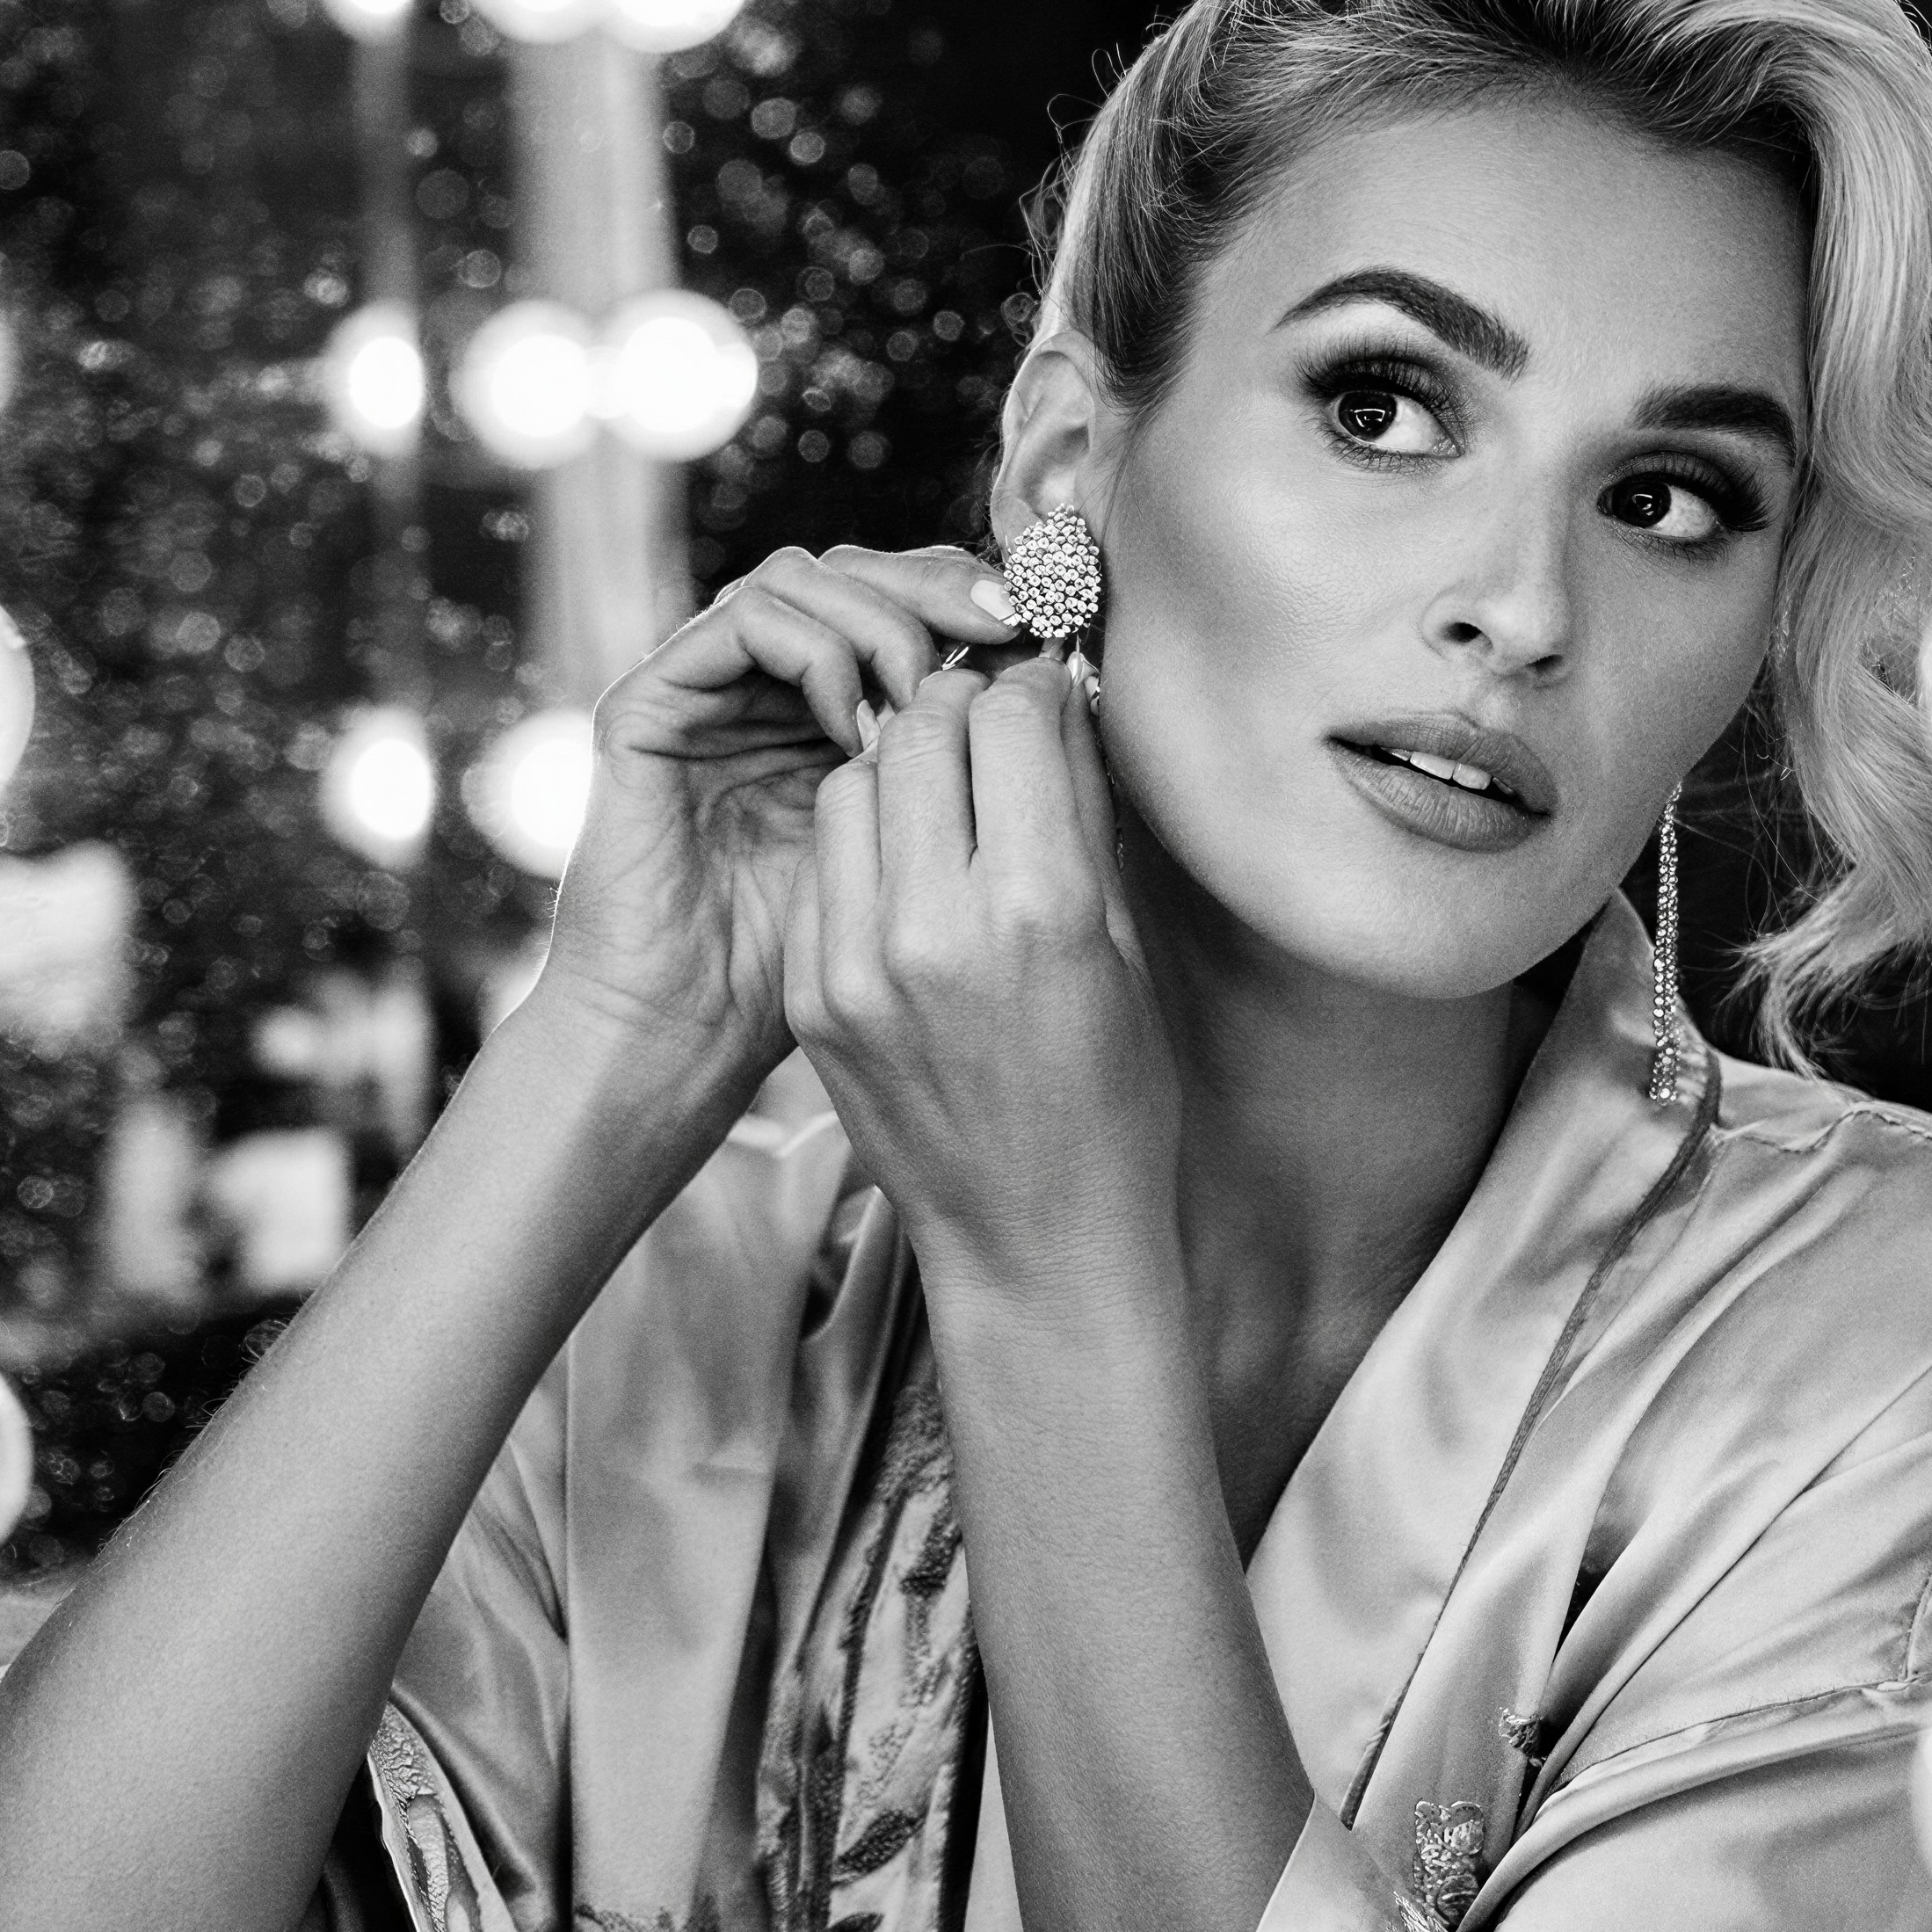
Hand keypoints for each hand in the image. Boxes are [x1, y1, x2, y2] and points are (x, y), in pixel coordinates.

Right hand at [536, 544, 1021, 1096]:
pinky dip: (813, 649)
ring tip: (926, 695)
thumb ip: (982, 785)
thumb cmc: (820, 987)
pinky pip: (741, 621)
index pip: (907, 598)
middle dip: (941, 586)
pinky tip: (858, 723)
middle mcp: (764, 689)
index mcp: (830, 714)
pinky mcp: (646, 706)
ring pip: (803, 575)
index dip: (976, 597)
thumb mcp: (931, 874)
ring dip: (881, 618)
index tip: (1046, 636)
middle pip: (859, 568)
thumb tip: (1072, 688)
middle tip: (1004, 628)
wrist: (683, 1046)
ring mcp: (703, 691)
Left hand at [781, 654, 1180, 1294]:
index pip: (1008, 716)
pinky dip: (864, 841)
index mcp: (1037, 911)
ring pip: (854, 781)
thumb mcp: (1122, 948)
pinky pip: (824, 863)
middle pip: (920, 729)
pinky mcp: (810, 996)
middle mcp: (934, 929)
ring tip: (947, 799)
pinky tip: (907, 869)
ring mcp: (855, 966)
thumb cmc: (1111, 1098)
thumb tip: (1056, 700)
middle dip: (962, 708)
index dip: (1035, 690)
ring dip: (902, 765)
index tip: (1049, 697)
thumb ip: (1081, 814)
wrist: (1034, 1240)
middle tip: (993, 728)